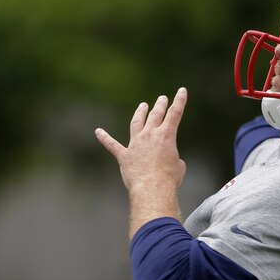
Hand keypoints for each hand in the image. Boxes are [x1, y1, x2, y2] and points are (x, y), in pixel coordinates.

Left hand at [95, 87, 187, 236]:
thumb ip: (172, 158)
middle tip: (162, 98)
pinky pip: (112, 145)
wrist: (152, 188)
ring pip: (137, 123)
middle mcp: (150, 135)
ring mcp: (135, 144)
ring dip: (140, 114)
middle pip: (155, 115)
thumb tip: (165, 160)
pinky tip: (98, 132)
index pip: (175, 114)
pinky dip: (105, 138)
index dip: (180, 101)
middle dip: (160, 105)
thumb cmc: (169, 178)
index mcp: (167, 136)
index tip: (182, 90)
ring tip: (142, 106)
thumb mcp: (179, 166)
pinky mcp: (124, 156)